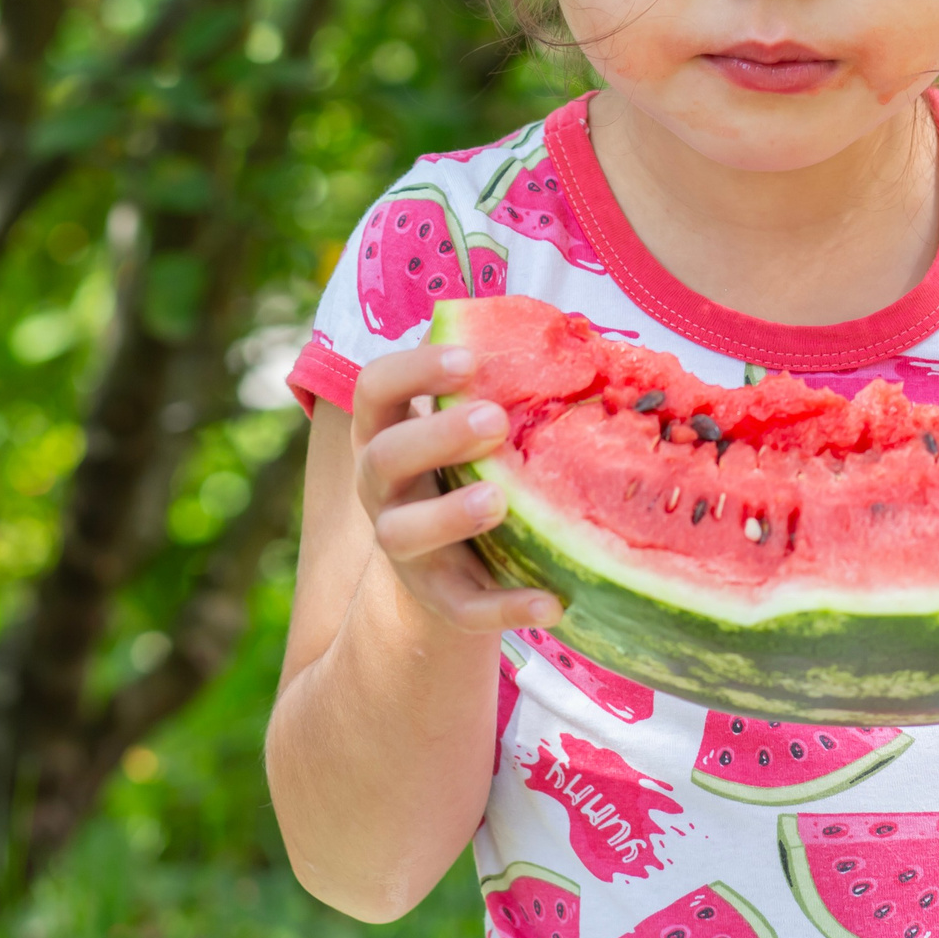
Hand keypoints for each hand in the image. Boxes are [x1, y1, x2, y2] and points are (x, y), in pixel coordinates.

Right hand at [349, 342, 561, 633]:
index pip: (375, 388)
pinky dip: (503, 607)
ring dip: (448, 516)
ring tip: (498, 501)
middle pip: (384, 456)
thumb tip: (563, 329)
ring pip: (401, 535)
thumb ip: (494, 381)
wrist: (446, 565)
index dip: (413, 369)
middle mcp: (382, 487)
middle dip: (436, 435)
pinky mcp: (435, 597)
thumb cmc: (465, 464)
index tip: (467, 358)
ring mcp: (403, 545)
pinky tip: (553, 602)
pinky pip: (461, 608)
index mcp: (387, 430)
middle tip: (494, 419)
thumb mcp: (465, 421)